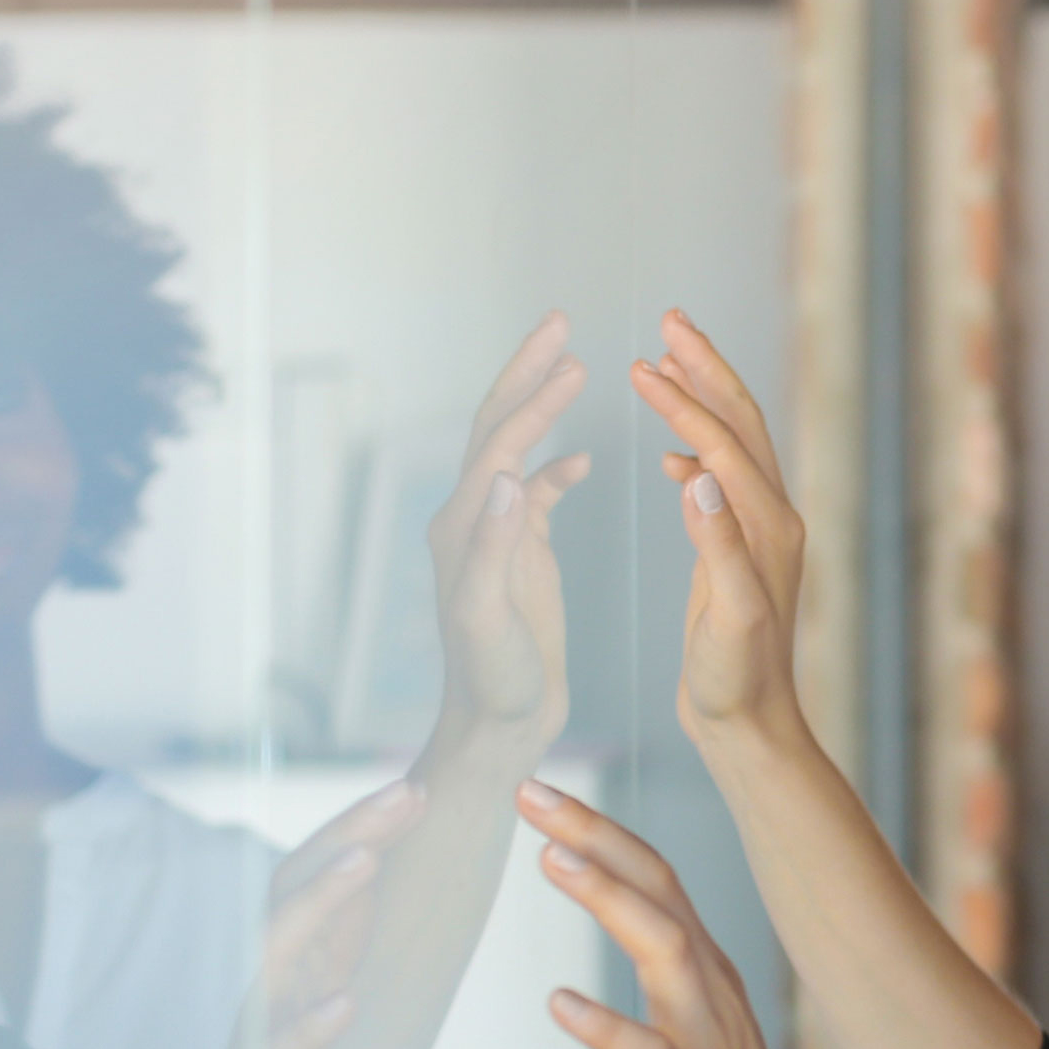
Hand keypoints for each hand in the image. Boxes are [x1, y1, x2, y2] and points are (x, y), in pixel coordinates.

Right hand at [163, 788, 408, 1048]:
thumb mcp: (315, 1005)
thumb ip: (334, 942)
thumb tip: (367, 866)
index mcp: (287, 973)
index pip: (318, 883)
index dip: (362, 831)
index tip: (416, 786)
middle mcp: (265, 995)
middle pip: (297, 896)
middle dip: (350, 838)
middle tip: (406, 791)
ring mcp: (257, 1048)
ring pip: (279, 961)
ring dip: (319, 907)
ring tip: (364, 864)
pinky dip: (309, 1029)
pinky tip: (344, 1003)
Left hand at [428, 314, 589, 752]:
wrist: (496, 726)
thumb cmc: (491, 680)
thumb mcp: (490, 615)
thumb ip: (493, 545)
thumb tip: (507, 473)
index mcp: (463, 526)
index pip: (498, 441)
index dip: (534, 395)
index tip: (574, 354)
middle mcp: (471, 520)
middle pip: (496, 427)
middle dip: (526, 373)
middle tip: (558, 322)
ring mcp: (493, 536)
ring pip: (515, 451)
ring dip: (542, 407)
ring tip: (574, 365)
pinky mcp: (517, 557)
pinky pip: (535, 496)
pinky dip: (557, 468)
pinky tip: (584, 458)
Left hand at [531, 780, 865, 1048]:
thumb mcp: (694, 1042)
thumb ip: (668, 989)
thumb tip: (631, 943)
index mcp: (705, 979)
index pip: (654, 884)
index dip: (600, 833)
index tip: (543, 790)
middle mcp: (709, 997)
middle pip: (659, 893)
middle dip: (597, 835)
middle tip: (532, 789)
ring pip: (664, 954)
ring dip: (610, 902)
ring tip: (553, 860)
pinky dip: (609, 1028)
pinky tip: (561, 1004)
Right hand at [630, 313, 811, 754]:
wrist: (749, 726)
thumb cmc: (734, 680)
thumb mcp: (726, 616)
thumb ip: (716, 545)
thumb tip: (700, 474)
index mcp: (767, 527)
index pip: (723, 443)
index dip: (681, 401)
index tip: (639, 363)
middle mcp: (772, 520)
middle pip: (742, 422)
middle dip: (706, 367)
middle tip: (671, 316)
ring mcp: (757, 534)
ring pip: (732, 443)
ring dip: (701, 396)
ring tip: (667, 358)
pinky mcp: (739, 552)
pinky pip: (720, 481)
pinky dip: (696, 451)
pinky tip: (672, 455)